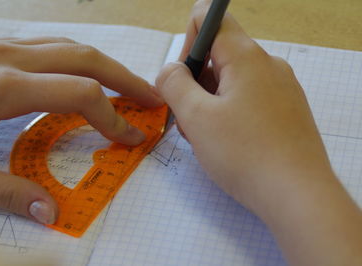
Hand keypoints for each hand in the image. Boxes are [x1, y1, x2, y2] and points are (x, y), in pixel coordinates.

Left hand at [0, 37, 162, 224]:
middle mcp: (10, 57)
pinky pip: (55, 47)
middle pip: (88, 59)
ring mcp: (5, 45)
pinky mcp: (1, 46)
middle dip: (126, 80)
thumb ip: (8, 192)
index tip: (130, 138)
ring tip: (130, 88)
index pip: (80, 95)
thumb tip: (51, 213)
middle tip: (152, 100)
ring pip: (74, 47)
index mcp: (2, 88)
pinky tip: (90, 78)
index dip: (113, 117)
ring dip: (108, 67)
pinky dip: (84, 62)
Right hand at [156, 1, 361, 264]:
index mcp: (246, 57)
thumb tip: (171, 70)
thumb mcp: (196, 117)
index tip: (184, 79)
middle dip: (195, 83)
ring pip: (232, 82)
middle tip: (189, 120)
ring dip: (209, 103)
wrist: (297, 195)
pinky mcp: (286, 111)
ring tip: (207, 139)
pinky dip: (230, 114)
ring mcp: (281, 88)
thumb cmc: (244, 153)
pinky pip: (249, 100)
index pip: (209, 19)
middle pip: (218, 56)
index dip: (188, 42)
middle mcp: (268, 65)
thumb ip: (173, 83)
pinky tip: (227, 144)